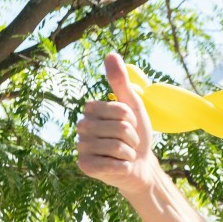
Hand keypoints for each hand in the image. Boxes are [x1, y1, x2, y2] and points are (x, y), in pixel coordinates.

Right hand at [76, 53, 158, 196]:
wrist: (140, 166)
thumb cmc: (136, 135)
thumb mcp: (133, 106)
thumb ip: (121, 82)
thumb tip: (110, 54)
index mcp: (91, 110)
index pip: (117, 109)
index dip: (131, 118)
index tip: (130, 124)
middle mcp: (82, 127)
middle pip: (119, 128)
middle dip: (132, 137)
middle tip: (129, 143)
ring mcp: (82, 147)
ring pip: (116, 146)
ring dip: (129, 152)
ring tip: (125, 154)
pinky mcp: (85, 166)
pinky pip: (110, 164)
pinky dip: (123, 166)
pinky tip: (120, 167)